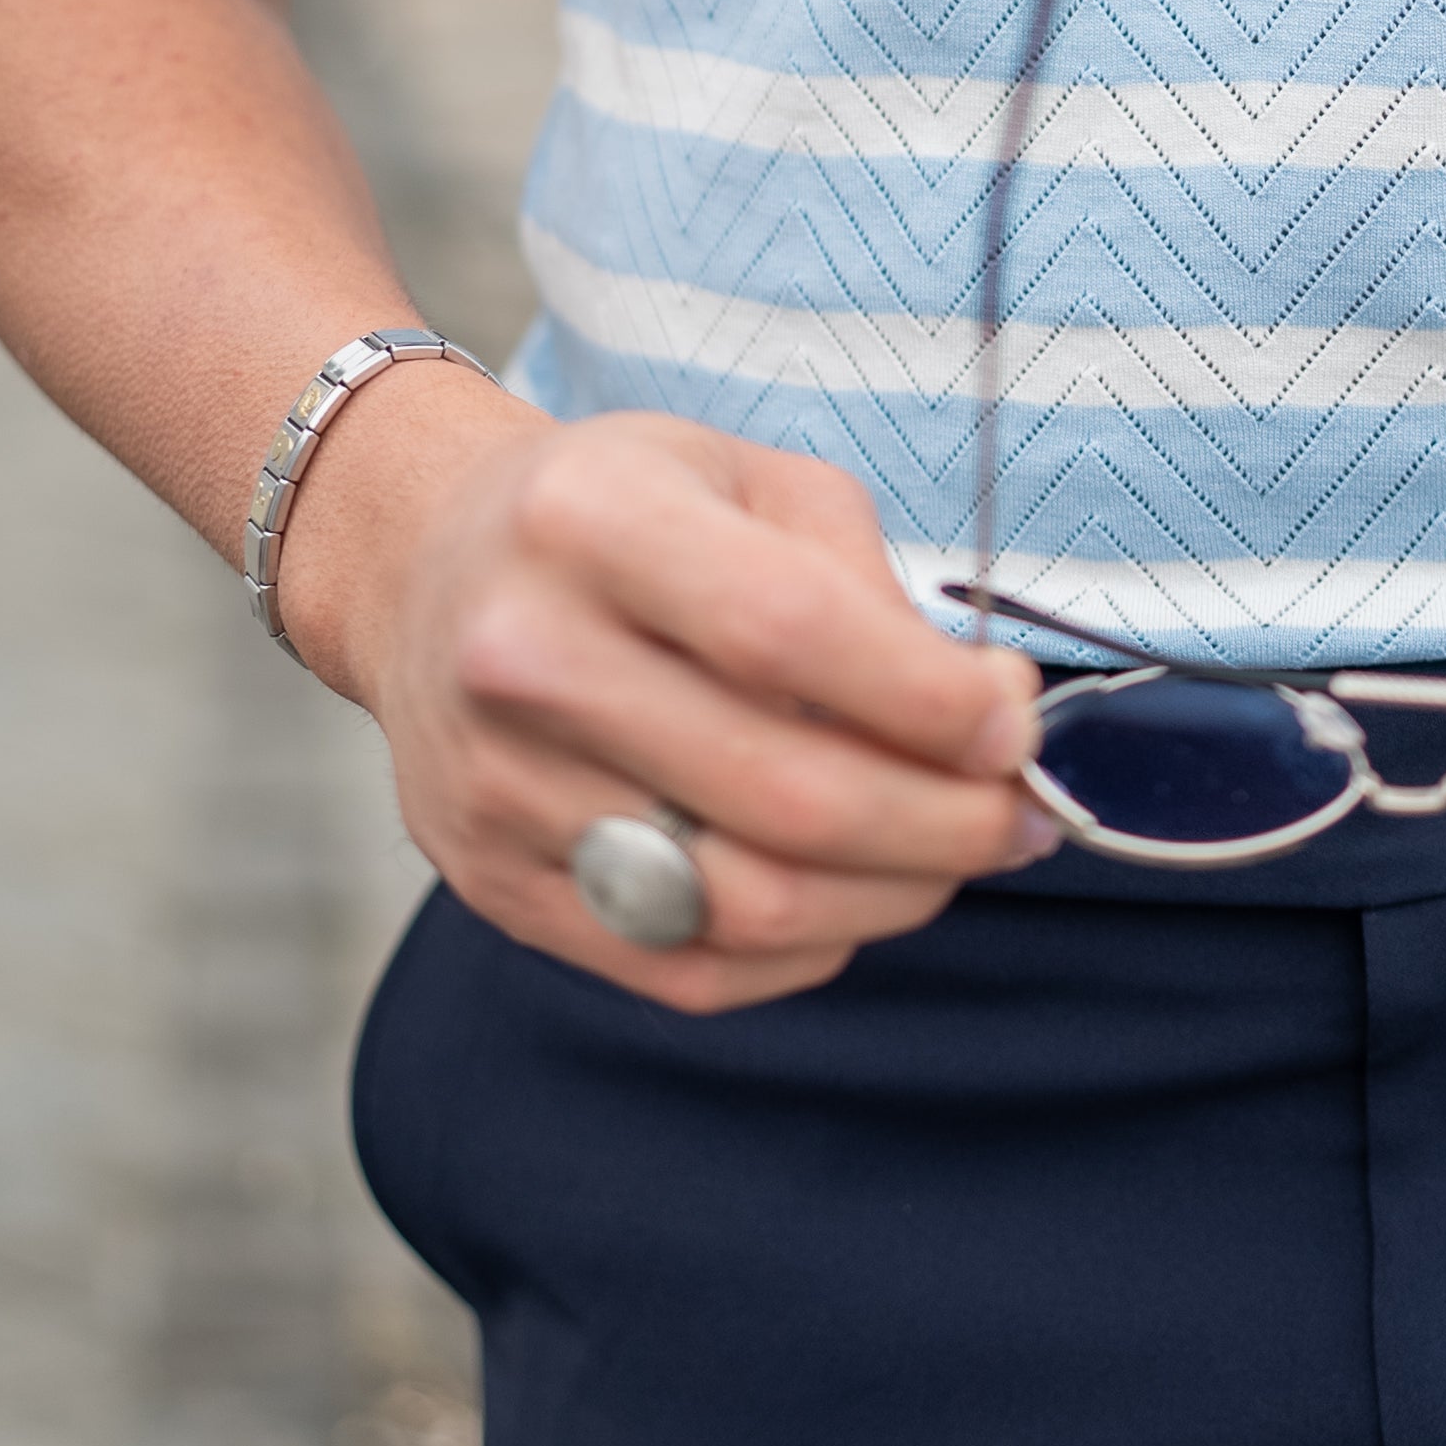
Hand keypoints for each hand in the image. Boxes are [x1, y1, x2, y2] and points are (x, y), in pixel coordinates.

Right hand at [282, 396, 1055, 1012]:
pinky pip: (691, 967)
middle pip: (783, 793)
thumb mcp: (748, 478)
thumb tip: (979, 714)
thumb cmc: (625, 512)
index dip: (929, 700)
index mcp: (590, 519)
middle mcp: (523, 658)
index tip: (1014, 723)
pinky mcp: (498, 888)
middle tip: (1017, 813)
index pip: (790, 634)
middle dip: (944, 822)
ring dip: (891, 897)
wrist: (428, 569)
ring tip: (952, 854)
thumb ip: (862, 583)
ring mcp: (500, 790)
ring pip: (745, 904)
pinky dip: (805, 948)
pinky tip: (850, 891)